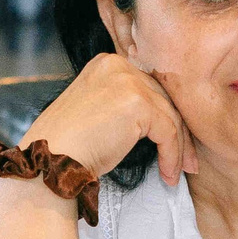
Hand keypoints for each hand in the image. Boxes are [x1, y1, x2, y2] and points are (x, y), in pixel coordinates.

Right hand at [24, 53, 197, 185]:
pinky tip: (168, 174)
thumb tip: (161, 122)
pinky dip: (172, 155)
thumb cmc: (70, 146)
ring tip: (178, 172)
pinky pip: (168, 132)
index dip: (165, 116)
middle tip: (186, 161)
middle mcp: (118, 66)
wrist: (51, 159)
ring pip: (170, 115)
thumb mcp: (99, 112)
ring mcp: (128, 82)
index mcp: (108, 64)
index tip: (175, 143)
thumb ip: (124, 105)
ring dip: (178, 148)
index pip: (149, 87)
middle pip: (163, 98)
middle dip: (178, 132)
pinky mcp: (138, 103)